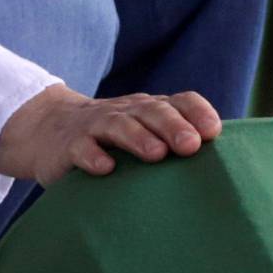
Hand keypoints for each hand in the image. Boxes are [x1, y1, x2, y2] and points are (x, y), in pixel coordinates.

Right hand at [0, 83, 222, 185]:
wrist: (47, 129)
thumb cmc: (112, 139)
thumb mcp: (143, 133)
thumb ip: (175, 143)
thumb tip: (225, 172)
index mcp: (150, 109)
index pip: (179, 101)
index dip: (197, 112)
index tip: (213, 132)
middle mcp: (126, 112)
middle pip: (152, 111)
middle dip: (173, 126)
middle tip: (190, 146)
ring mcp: (95, 126)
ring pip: (118, 125)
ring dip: (138, 137)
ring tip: (156, 154)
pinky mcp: (68, 145)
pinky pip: (81, 148)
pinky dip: (93, 156)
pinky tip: (106, 168)